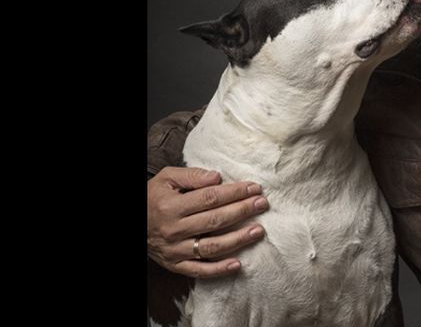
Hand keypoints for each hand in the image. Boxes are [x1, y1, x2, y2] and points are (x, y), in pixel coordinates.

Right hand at [147, 166, 268, 277]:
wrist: (131, 223)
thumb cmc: (152, 198)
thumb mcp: (166, 178)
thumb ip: (192, 176)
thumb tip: (217, 177)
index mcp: (172, 207)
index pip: (210, 199)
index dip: (235, 193)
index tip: (254, 188)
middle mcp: (174, 230)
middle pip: (215, 221)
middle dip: (242, 211)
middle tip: (263, 204)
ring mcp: (175, 250)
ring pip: (211, 247)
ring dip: (238, 240)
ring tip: (258, 231)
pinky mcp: (175, 265)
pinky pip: (199, 271)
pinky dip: (219, 270)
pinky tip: (238, 264)